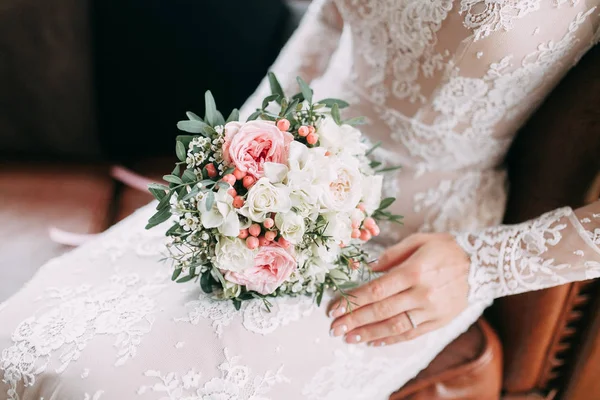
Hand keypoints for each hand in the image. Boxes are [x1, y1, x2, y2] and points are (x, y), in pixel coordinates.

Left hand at [328, 233, 469, 345]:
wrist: (483, 264)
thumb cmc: (447, 248)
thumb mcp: (419, 240)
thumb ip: (392, 254)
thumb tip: (368, 268)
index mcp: (414, 271)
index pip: (376, 289)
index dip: (353, 301)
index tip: (334, 308)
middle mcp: (422, 293)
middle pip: (381, 310)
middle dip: (354, 320)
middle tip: (334, 328)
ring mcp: (431, 310)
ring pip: (394, 326)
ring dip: (368, 333)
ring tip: (349, 338)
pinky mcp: (439, 321)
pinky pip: (411, 333)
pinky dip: (391, 339)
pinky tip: (373, 340)